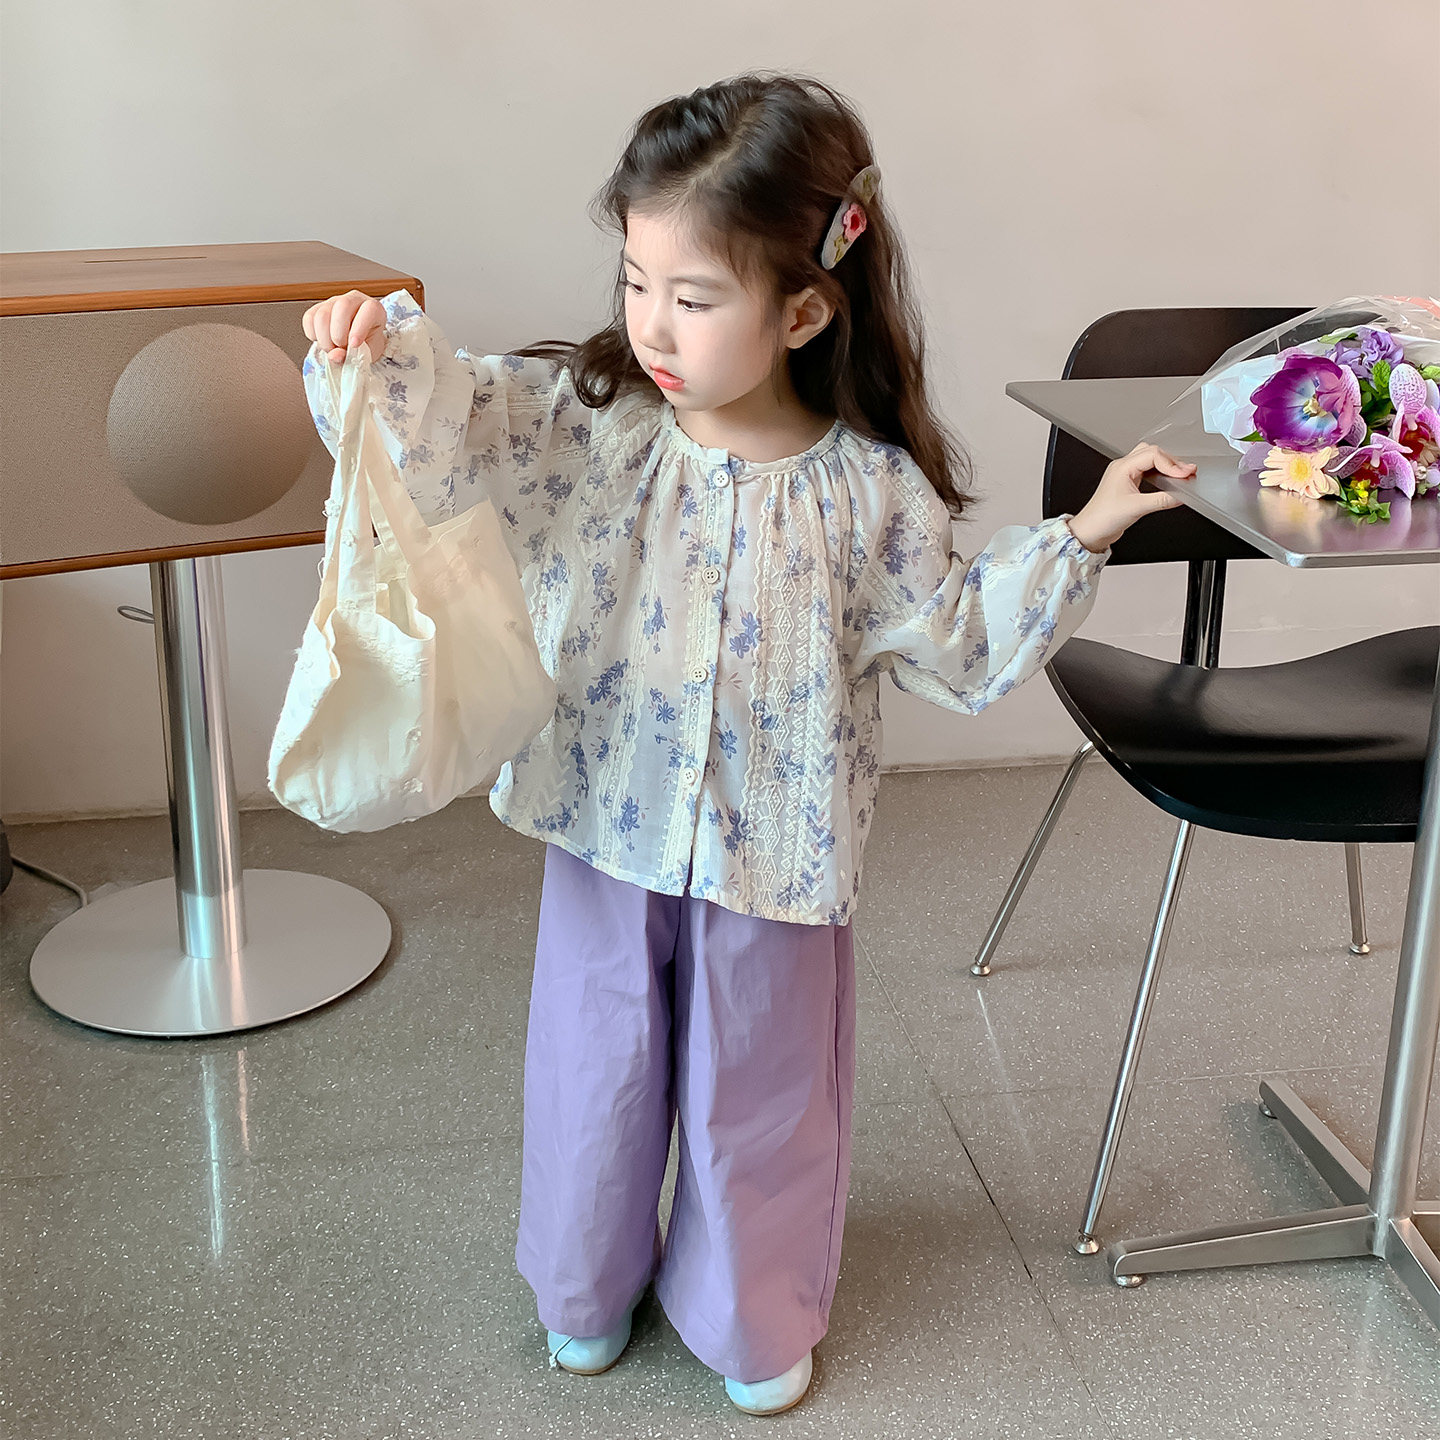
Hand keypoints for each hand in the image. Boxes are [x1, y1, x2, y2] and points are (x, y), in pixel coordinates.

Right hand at [301, 290, 387, 363]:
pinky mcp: (317, 308)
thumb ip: (355, 357)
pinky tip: (323, 341)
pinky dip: (313, 335)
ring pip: (322, 314)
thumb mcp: (368, 354)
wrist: (356, 345)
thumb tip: (335, 355)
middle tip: (340, 348)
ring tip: (332, 349)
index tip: (354, 345)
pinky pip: (309, 318)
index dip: (360, 327)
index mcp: (374, 309)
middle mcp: (353, 300)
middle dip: (338, 334)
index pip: (369, 310)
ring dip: (324, 338)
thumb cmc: (366, 346)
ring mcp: (334, 302)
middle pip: (342, 307)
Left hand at [1066, 443, 1195, 552]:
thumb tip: (1181, 496)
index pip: (1154, 455)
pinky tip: (1167, 480)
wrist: (1090, 531)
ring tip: (1180, 474)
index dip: (1172, 464)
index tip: (1185, 474)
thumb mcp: (1137, 508)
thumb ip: (1162, 501)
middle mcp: (1122, 467)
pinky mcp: (1127, 483)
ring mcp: (1124, 474)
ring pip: (1150, 460)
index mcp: (1122, 467)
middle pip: (1153, 453)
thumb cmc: (1103, 518)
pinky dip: (1159, 473)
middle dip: (1171, 461)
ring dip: (1166, 465)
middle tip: (1187, 472)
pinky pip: (1146, 470)